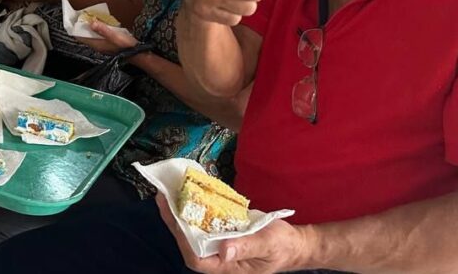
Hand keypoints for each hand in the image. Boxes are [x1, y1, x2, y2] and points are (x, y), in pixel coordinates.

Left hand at [77, 20, 138, 55]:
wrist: (138, 54)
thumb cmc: (127, 46)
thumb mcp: (116, 36)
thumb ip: (104, 30)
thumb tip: (92, 23)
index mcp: (98, 44)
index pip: (81, 37)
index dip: (75, 29)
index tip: (73, 19)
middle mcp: (98, 45)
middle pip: (85, 35)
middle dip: (81, 26)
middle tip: (80, 15)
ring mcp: (103, 45)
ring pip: (91, 35)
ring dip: (89, 27)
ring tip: (88, 17)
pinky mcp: (107, 44)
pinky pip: (98, 35)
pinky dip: (96, 29)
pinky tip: (100, 23)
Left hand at [156, 194, 309, 273]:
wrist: (294, 244)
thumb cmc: (283, 247)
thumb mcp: (269, 245)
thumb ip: (247, 247)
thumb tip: (224, 250)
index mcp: (227, 267)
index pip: (196, 259)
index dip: (182, 240)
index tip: (173, 217)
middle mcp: (219, 258)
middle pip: (189, 243)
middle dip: (174, 221)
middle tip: (163, 196)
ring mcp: (219, 245)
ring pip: (193, 232)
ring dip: (180, 212)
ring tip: (169, 191)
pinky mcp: (222, 233)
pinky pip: (203, 223)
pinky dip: (195, 208)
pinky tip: (188, 192)